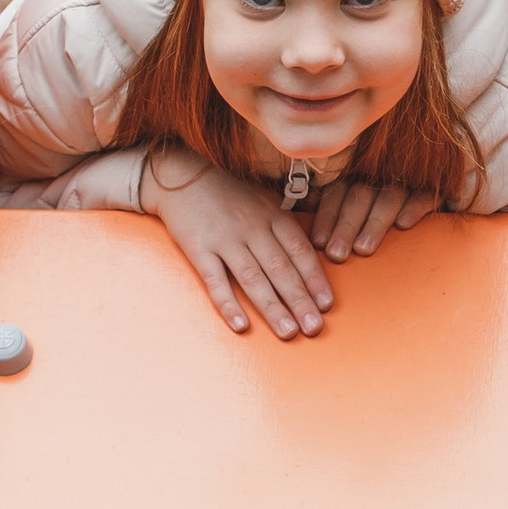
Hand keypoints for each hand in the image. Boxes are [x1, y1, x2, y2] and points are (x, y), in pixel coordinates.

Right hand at [142, 152, 336, 339]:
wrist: (181, 176)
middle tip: (314, 328)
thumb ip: (291, 217)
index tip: (326, 305)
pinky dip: (228, 303)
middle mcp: (253, 228)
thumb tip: (323, 228)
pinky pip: (215, 281)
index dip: (315, 279)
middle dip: (300, 301)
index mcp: (273, 215)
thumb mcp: (266, 196)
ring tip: (288, 332)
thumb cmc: (229, 192)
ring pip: (253, 278)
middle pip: (281, 269)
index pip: (300, 251)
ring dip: (273, 308)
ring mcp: (225, 239)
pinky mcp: (199, 249)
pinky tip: (241, 325)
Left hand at [311, 175, 440, 261]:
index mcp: (359, 175)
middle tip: (336, 255)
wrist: (444, 192)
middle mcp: (381, 173)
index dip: (328, 216)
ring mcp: (409, 179)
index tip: (318, 243)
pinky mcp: (435, 188)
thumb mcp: (359, 204)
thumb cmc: (384, 207)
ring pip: (389, 197)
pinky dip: (415, 207)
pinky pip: (424, 194)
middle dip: (346, 226)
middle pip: (360, 195)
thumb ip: (335, 206)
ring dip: (375, 223)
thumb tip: (306, 213)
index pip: (338, 192)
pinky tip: (404, 224)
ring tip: (362, 250)